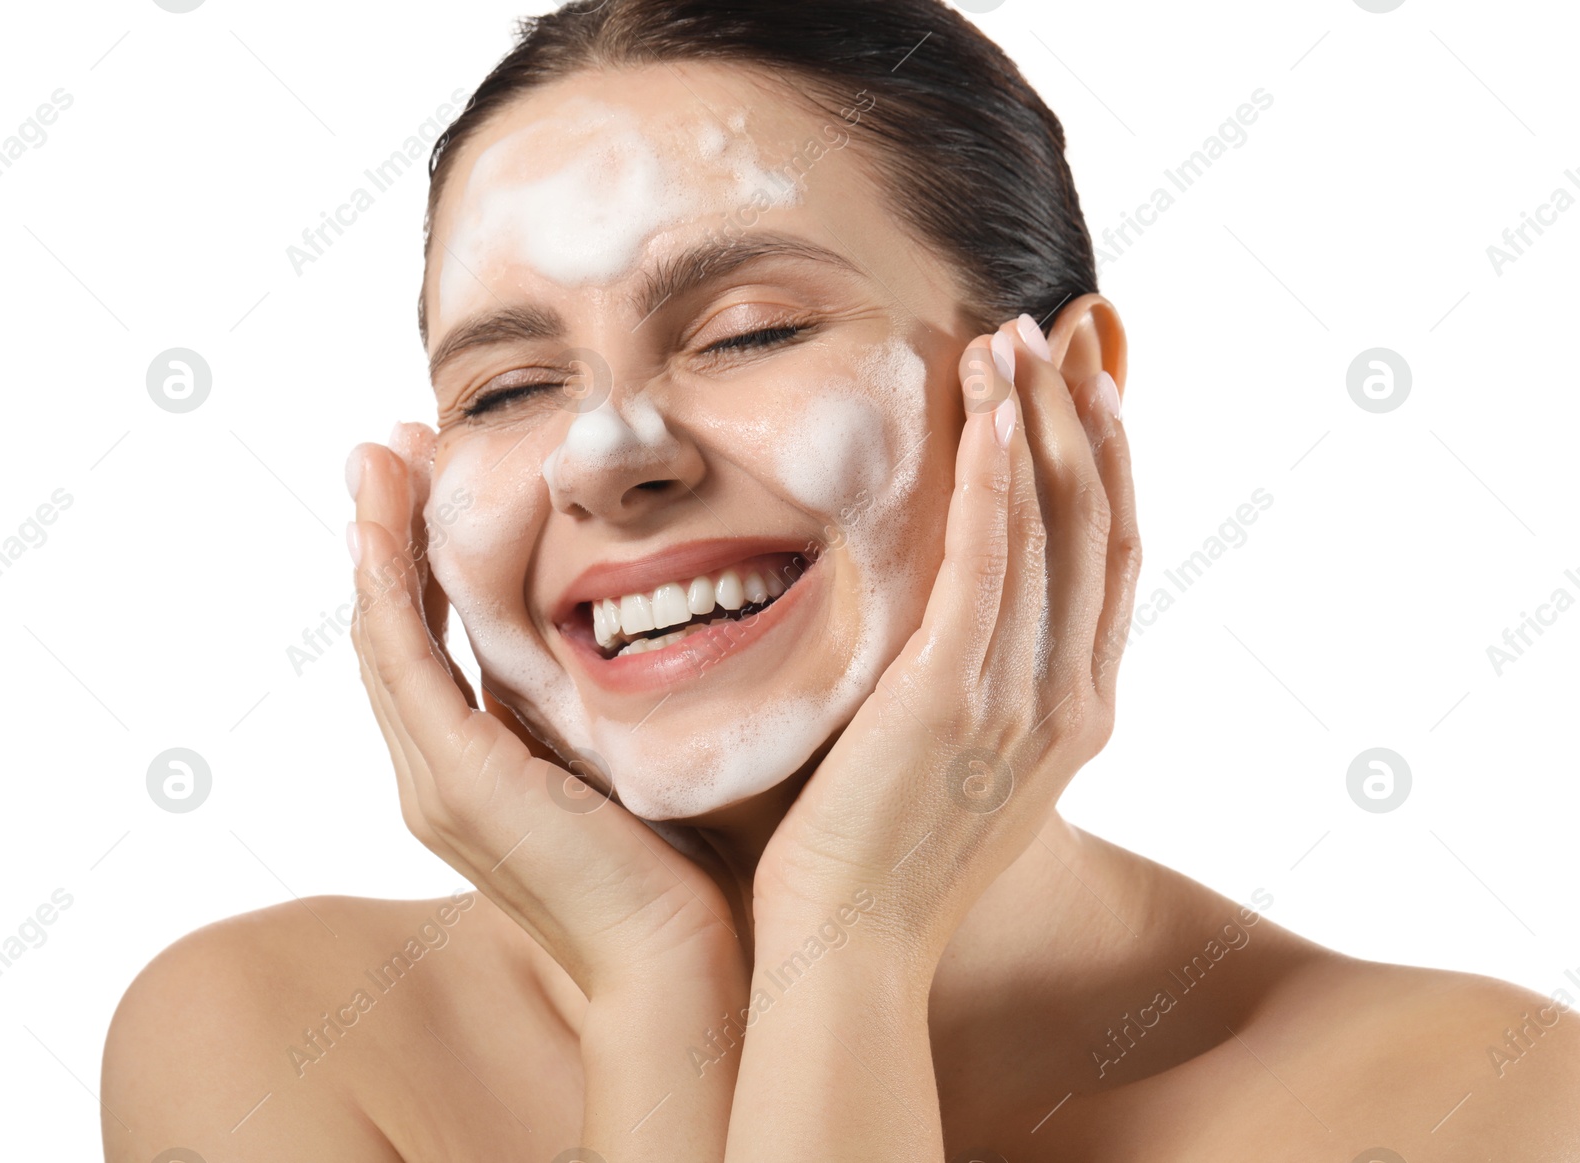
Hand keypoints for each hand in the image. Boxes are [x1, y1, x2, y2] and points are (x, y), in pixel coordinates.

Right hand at [346, 427, 740, 995]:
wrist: (676, 961)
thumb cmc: (673, 866)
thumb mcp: (623, 758)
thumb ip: (598, 702)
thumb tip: (633, 626)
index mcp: (473, 769)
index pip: (426, 646)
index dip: (417, 561)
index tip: (428, 479)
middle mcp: (436, 773)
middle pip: (389, 631)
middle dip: (384, 533)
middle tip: (386, 447)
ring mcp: (437, 781)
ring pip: (382, 638)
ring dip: (374, 542)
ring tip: (377, 457)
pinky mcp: (460, 783)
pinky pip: (403, 667)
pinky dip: (385, 593)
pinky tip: (381, 528)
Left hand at [751, 316, 1139, 972]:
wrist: (850, 949)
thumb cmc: (884, 859)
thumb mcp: (964, 768)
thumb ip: (985, 689)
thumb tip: (971, 625)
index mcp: (1078, 714)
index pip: (1112, 560)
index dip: (1111, 463)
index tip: (1090, 384)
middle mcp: (1071, 700)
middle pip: (1100, 525)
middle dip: (1087, 416)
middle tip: (1067, 329)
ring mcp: (1021, 700)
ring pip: (1053, 528)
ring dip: (1037, 420)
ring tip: (1015, 337)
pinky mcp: (951, 698)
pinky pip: (988, 563)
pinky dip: (996, 476)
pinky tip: (987, 406)